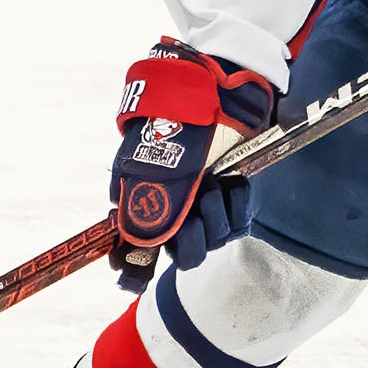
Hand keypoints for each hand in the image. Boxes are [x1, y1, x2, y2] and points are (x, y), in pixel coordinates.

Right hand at [108, 39, 274, 291]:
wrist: (224, 87)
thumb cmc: (184, 122)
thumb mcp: (161, 167)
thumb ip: (150, 211)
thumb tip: (134, 245)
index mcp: (141, 197)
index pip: (133, 250)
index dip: (133, 269)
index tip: (129, 281)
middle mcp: (171, 205)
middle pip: (181, 254)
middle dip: (192, 239)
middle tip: (195, 209)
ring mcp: (202, 200)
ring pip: (213, 240)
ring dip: (216, 217)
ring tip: (215, 185)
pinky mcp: (232, 193)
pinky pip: (238, 222)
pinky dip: (238, 205)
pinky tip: (234, 183)